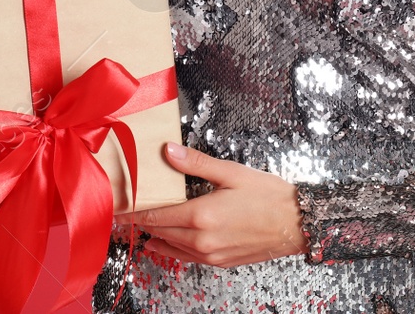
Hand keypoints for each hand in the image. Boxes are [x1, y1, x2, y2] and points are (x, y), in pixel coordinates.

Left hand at [112, 143, 308, 267]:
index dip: (132, 211)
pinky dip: (171, 248)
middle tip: (123, 213)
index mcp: (201, 215)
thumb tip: (169, 151)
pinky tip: (166, 241)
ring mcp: (210, 255)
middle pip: (159, 231)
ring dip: (154, 235)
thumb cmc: (270, 197)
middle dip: (140, 222)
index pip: (155, 214)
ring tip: (139, 226)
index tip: (116, 207)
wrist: (298, 224)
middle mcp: (201, 240)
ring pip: (170, 247)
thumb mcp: (233, 172)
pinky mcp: (219, 262)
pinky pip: (186, 257)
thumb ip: (197, 164)